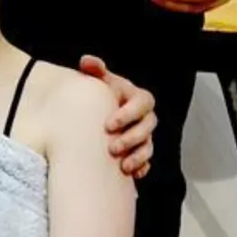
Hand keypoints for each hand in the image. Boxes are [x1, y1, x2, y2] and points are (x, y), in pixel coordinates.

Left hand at [79, 55, 154, 178]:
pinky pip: (148, 161)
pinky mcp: (142, 151)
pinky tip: (133, 174)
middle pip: (148, 127)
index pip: (142, 102)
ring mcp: (145, 135)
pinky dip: (141, 167)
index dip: (129, 114)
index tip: (109, 124)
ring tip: (123, 166)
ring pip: (149, 146)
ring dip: (137, 156)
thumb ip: (95, 70)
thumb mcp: (99, 81)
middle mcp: (145, 116)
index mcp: (136, 97)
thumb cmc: (101, 95)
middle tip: (112, 147)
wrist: (101, 113)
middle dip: (132, 138)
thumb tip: (86, 61)